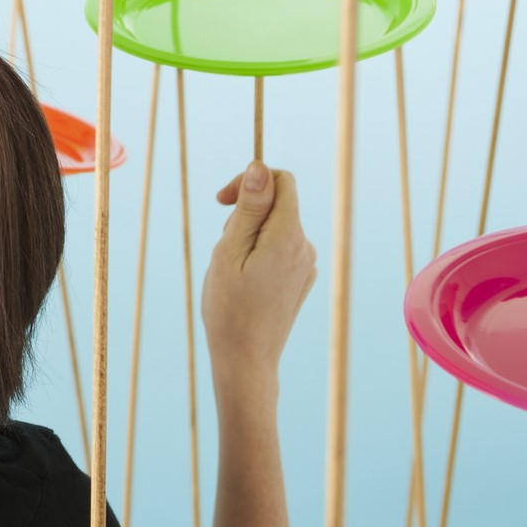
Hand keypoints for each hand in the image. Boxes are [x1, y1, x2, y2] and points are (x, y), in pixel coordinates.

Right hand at [202, 161, 316, 385]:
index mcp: (288, 235)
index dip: (250, 180)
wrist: (246, 359)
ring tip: (231, 268)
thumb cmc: (229, 307)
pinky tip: (244, 280)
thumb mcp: (229, 251)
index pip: (281, 181)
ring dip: (250, 234)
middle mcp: (305, 246)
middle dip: (245, 212)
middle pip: (277, 203)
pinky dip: (259, 252)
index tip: (221, 201)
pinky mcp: (301, 278)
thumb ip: (249, 208)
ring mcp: (306, 264)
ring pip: (275, 226)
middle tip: (222, 247)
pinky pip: (279, 247)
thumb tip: (260, 167)